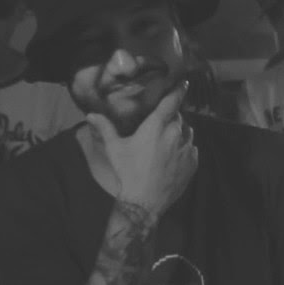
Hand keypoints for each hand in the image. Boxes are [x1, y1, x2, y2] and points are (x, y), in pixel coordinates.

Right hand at [86, 82, 198, 216]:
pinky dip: (185, 148)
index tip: (184, 83)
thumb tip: (90, 115)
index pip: (171, 101)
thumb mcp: (115, 148)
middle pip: (178, 117)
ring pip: (187, 132)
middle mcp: (175, 133)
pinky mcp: (193, 163)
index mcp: (156, 126)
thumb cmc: (128, 172)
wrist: (144, 201)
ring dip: (180, 131)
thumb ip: (105, 128)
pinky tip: (173, 156)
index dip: (178, 90)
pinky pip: (192, 148)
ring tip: (168, 140)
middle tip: (161, 124)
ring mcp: (186, 149)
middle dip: (172, 117)